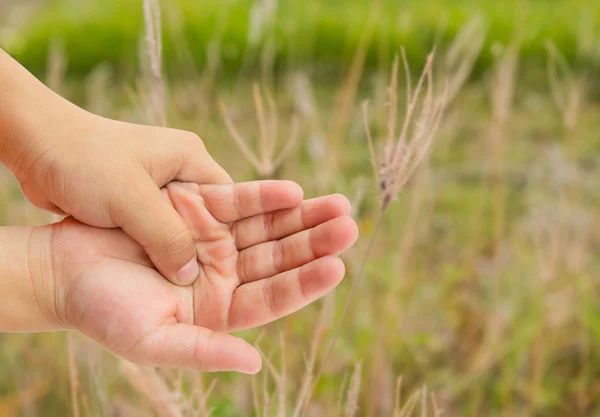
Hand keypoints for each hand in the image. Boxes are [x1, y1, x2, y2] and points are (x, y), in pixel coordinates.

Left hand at [0, 49, 229, 285]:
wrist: (35, 146)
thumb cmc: (84, 161)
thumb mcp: (130, 199)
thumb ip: (165, 236)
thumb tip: (190, 275)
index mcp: (191, 159)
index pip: (232, 201)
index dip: (233, 235)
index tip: (231, 268)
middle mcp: (181, 172)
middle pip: (210, 219)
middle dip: (209, 249)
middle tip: (214, 283)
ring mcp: (158, 187)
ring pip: (182, 230)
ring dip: (180, 253)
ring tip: (189, 284)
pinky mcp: (137, 203)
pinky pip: (159, 233)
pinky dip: (159, 251)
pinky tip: (160, 273)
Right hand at [50, 181, 357, 371]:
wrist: (63, 271)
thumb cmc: (103, 313)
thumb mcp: (153, 341)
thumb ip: (205, 352)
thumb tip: (255, 364)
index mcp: (220, 310)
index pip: (274, 297)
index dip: (306, 283)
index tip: (337, 267)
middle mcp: (224, 274)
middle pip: (280, 257)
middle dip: (315, 241)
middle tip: (350, 225)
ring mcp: (214, 240)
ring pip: (269, 227)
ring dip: (303, 215)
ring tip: (339, 204)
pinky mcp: (198, 210)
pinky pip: (239, 201)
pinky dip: (265, 196)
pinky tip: (293, 191)